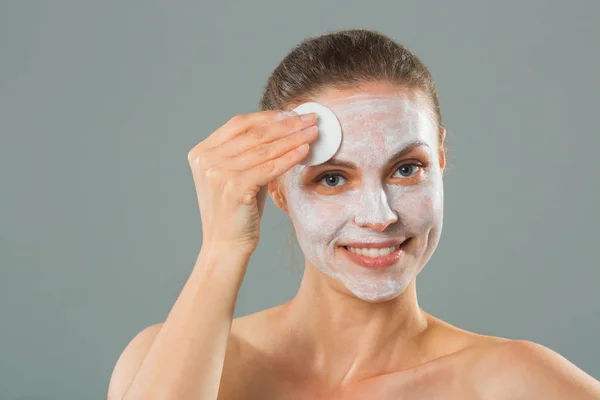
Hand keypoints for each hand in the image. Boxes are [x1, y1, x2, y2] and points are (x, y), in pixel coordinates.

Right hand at [188, 110, 317, 255]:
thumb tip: (286, 128)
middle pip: (254, 133)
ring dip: (293, 138)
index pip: (239, 124)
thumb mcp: (240, 175)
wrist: (226, 246)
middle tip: (309, 118)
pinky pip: (269, 167)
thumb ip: (253, 152)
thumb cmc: (237, 211)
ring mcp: (218, 172)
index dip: (269, 116)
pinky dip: (290, 157)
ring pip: (264, 148)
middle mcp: (206, 159)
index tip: (292, 114)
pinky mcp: (233, 186)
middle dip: (286, 124)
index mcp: (202, 152)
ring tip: (312, 132)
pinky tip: (305, 151)